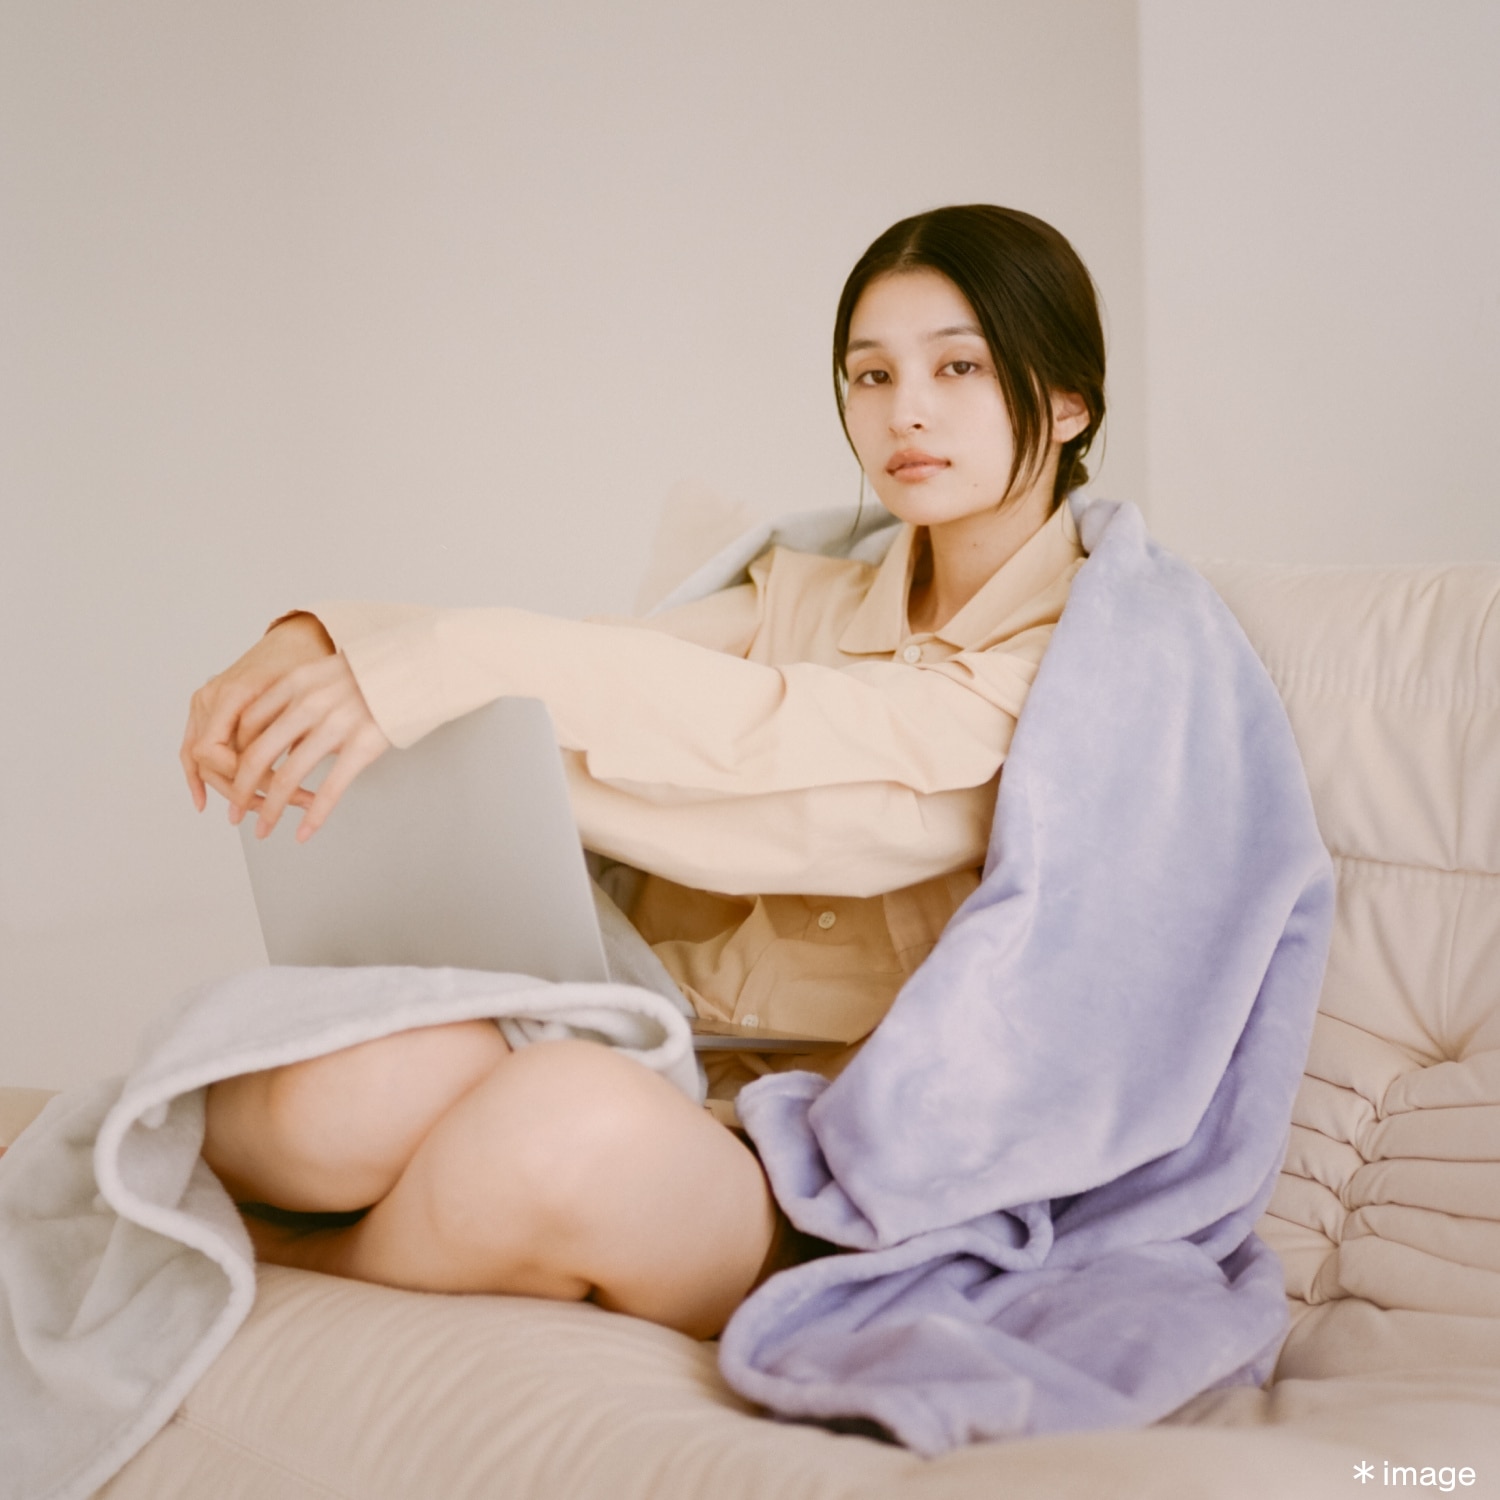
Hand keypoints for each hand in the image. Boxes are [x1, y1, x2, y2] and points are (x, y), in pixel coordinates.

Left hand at [180, 615, 391, 841]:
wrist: (418, 664)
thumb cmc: (371, 673)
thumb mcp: (324, 673)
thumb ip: (298, 702)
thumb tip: (279, 743)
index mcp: (295, 682)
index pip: (247, 724)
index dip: (234, 755)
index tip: (232, 776)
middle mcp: (309, 703)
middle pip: (258, 755)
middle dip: (240, 790)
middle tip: (234, 811)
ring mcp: (336, 724)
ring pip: (287, 777)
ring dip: (270, 809)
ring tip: (263, 829)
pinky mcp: (363, 744)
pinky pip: (330, 789)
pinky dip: (314, 816)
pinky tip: (304, 834)